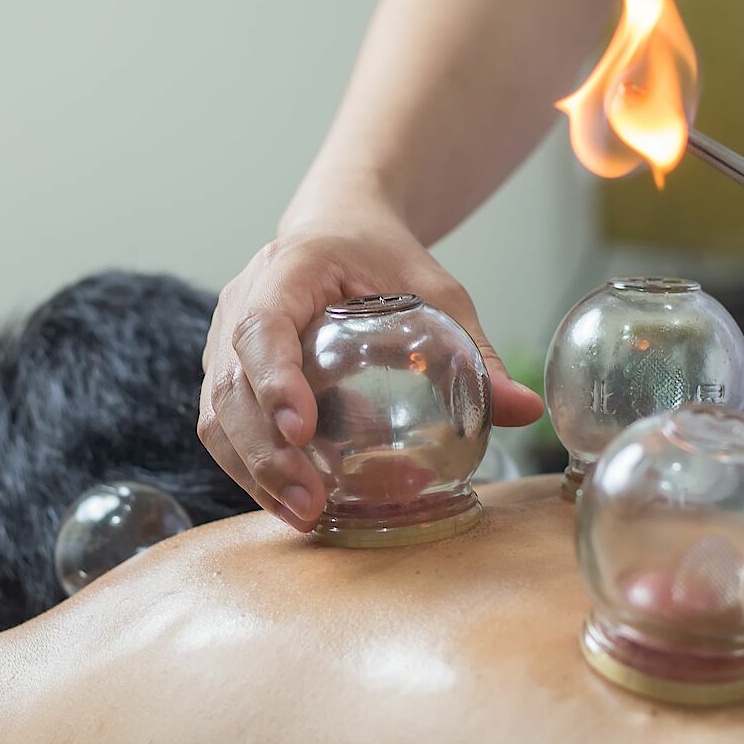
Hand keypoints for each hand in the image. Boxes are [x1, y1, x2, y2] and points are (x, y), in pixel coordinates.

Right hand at [200, 211, 544, 529]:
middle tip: (311, 502)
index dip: (275, 380)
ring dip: (255, 471)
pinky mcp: (225, 371)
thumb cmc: (384, 256)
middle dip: (266, 452)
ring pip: (217, 415)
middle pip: (230, 385)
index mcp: (290, 271)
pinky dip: (252, 469)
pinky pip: (224, 427)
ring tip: (304, 515)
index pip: (263, 327)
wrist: (340, 228)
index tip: (302, 428)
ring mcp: (223, 339)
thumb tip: (526, 410)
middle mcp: (241, 302)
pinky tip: (291, 503)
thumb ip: (475, 351)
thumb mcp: (438, 291)